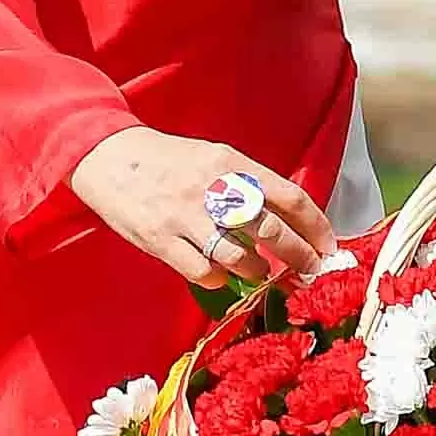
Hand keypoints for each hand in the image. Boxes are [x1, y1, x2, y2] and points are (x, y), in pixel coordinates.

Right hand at [69, 129, 334, 288]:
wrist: (108, 156)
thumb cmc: (166, 160)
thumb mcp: (212, 158)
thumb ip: (246, 183)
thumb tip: (286, 218)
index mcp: (231, 164)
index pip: (289, 197)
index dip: (315, 225)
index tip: (327, 245)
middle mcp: (213, 189)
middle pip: (273, 231)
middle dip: (299, 257)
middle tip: (308, 271)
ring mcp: (186, 216)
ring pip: (241, 258)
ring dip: (259, 273)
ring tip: (260, 273)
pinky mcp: (161, 240)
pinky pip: (203, 272)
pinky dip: (218, 280)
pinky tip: (218, 274)